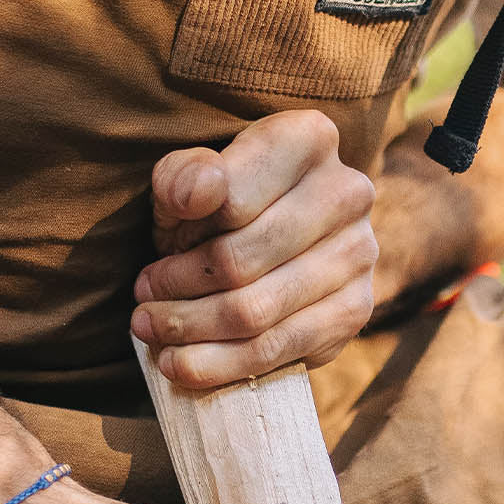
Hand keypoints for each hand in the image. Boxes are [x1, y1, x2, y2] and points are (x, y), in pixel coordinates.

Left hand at [130, 110, 377, 387]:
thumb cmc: (221, 200)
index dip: (181, 235)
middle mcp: (348, 191)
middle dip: (178, 292)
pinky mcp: (357, 308)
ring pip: (257, 312)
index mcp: (308, 138)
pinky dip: (221, 365)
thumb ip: (184, 176)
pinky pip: (280, 349)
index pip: (231, 201)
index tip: (153, 252)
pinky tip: (183, 364)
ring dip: (191, 331)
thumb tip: (197, 195)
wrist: (274, 231)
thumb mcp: (189, 177)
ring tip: (154, 332)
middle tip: (143, 304)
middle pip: (241, 261)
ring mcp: (360, 252)